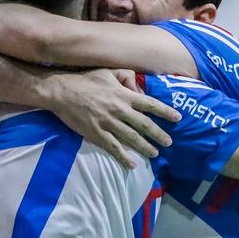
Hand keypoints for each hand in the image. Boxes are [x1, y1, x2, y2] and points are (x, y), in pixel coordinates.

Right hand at [47, 69, 180, 168]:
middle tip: (169, 143)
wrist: (61, 92)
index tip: (177, 118)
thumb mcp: (108, 72)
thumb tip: (138, 86)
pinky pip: (114, 148)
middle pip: (145, 125)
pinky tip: (132, 165)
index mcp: (124, 95)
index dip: (165, 112)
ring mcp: (108, 123)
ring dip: (145, 147)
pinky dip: (124, 157)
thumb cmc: (85, 80)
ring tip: (155, 153)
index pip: (150, 104)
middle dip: (159, 135)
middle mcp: (120, 110)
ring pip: (132, 138)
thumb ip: (125, 76)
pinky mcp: (97, 134)